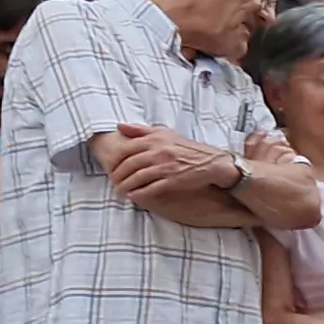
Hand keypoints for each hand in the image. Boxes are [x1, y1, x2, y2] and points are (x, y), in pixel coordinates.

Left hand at [105, 124, 226, 199]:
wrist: (213, 163)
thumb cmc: (187, 148)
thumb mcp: (165, 133)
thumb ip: (141, 130)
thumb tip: (119, 126)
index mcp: (155, 139)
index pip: (125, 149)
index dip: (114, 160)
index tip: (110, 167)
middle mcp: (158, 151)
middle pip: (129, 165)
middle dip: (117, 176)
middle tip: (113, 182)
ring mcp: (166, 167)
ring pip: (137, 178)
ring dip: (125, 187)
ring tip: (119, 192)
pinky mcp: (173, 181)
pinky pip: (150, 188)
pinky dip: (139, 194)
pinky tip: (133, 196)